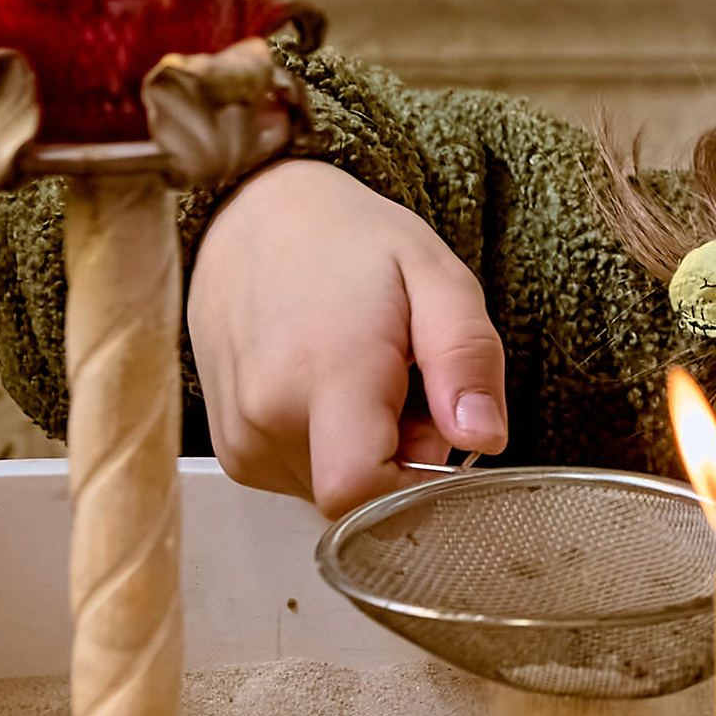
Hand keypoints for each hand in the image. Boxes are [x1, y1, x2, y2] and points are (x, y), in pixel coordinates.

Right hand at [189, 160, 507, 515]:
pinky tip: (334, 390)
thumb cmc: (350, 243)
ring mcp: (241, 440)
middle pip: (363, 497)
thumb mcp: (437, 278)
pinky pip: (305, 480)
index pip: (361, 494)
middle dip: (405, 459)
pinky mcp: (232, 453)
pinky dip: (335, 449)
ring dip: (371, 453)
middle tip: (409, 382)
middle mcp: (267, 419)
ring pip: (335, 493)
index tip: (440, 439)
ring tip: (369, 378)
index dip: (417, 489)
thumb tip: (483, 438)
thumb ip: (467, 359)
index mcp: (326, 374)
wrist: (255, 218)